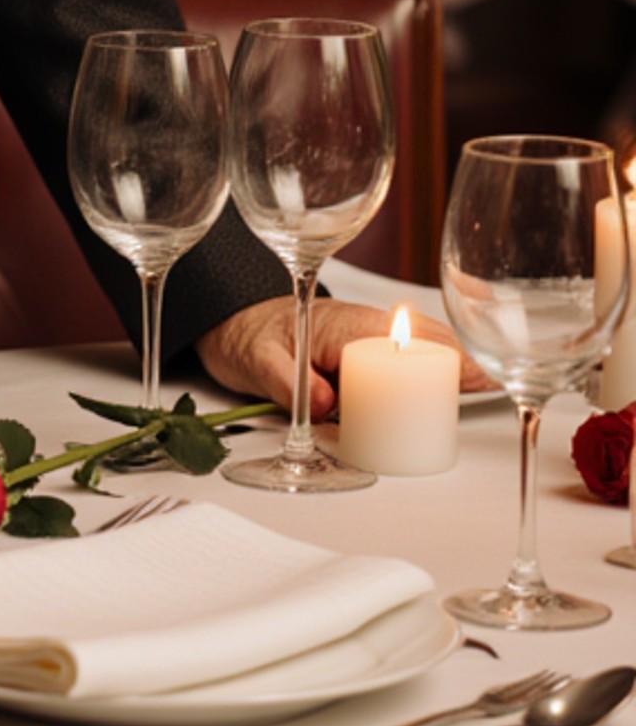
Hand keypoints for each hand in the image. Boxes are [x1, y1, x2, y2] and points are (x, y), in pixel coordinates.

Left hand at [195, 297, 491, 415]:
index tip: (481, 376)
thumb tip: (331, 403)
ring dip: (452, 362)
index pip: (405, 338)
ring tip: (489, 389)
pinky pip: (405, 357)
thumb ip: (288, 383)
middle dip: (462, 359)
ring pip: (421, 346)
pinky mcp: (363, 352)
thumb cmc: (243, 337)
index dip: (445, 356)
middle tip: (497, 388)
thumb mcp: (256, 362)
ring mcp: (365, 338)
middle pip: (424, 340)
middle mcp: (361, 328)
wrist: (227, 321)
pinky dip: (433, 365)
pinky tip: (456, 384)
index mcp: (342, 326)